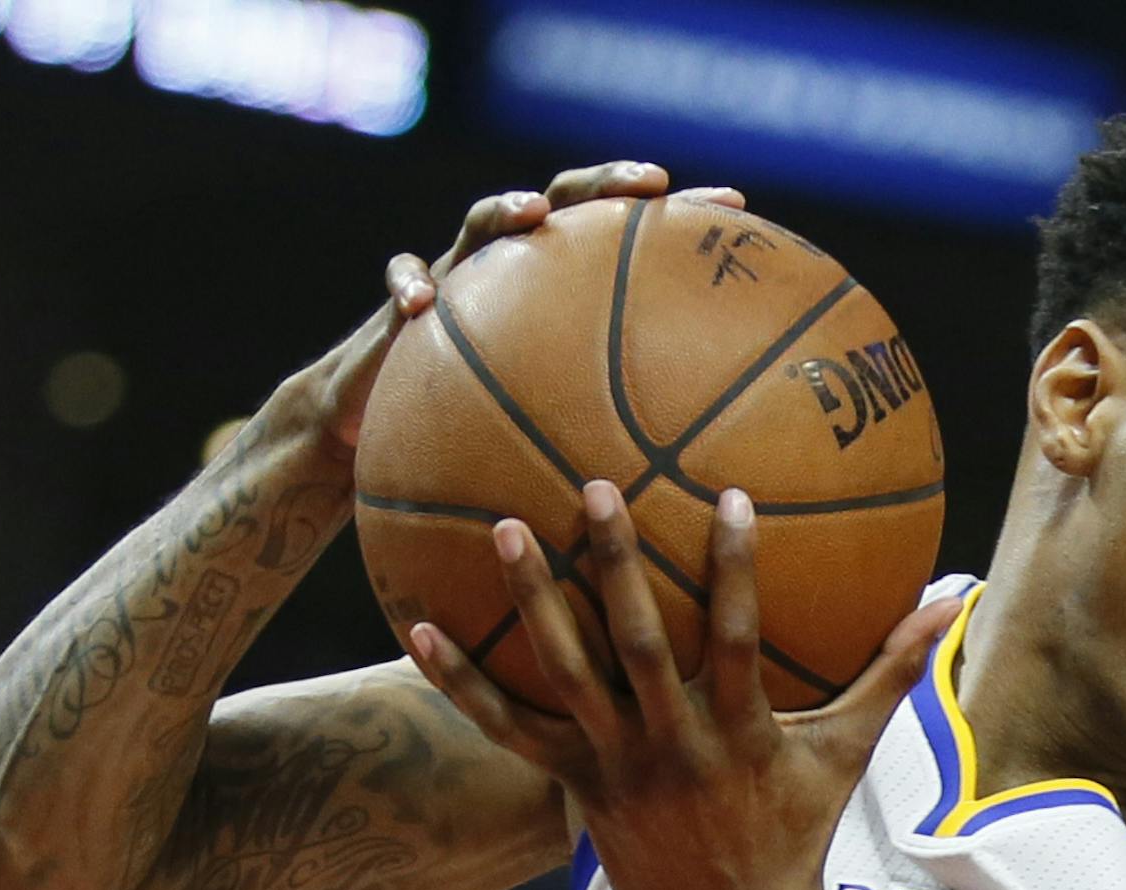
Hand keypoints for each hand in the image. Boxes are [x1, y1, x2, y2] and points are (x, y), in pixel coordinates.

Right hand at [313, 162, 745, 454]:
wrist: (388, 425)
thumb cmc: (487, 436)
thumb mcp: (562, 432)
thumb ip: (615, 429)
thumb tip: (702, 474)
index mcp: (562, 292)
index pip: (628, 238)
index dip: (679, 215)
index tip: (737, 204)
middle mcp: (516, 272)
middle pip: (567, 204)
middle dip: (609, 184)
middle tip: (655, 180)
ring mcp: (459, 278)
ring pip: (482, 222)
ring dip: (509, 210)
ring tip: (536, 213)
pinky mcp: (403, 307)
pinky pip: (400, 280)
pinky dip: (407, 283)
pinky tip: (420, 303)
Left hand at [405, 481, 958, 889]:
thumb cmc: (797, 833)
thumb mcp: (850, 754)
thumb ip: (893, 672)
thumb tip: (954, 598)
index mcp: (741, 731)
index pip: (739, 639)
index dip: (734, 571)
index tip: (727, 496)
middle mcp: (674, 745)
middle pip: (638, 646)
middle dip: (614, 566)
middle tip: (591, 487)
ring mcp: (619, 769)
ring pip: (568, 678)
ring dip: (532, 604)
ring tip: (502, 529)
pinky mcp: (576, 789)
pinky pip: (509, 731)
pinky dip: (463, 683)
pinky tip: (417, 628)